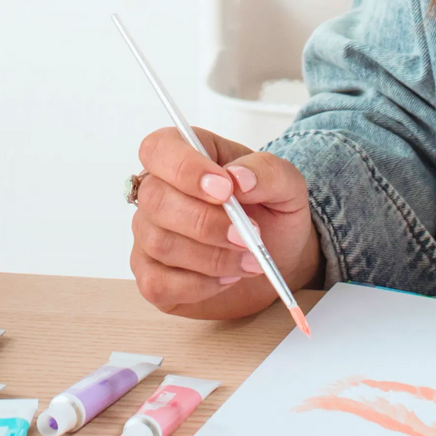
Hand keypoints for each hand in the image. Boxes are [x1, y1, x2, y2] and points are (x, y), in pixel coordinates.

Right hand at [128, 126, 318, 319]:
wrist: (279, 257)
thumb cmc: (272, 213)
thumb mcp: (287, 185)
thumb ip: (267, 172)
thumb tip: (239, 177)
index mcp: (184, 154)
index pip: (158, 149)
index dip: (186, 169)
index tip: (226, 190)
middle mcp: (157, 191)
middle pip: (155, 201)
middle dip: (205, 222)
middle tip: (247, 236)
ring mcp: (148, 235)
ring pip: (160, 243)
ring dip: (212, 257)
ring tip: (249, 259)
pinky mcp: (151, 276)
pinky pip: (157, 283)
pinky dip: (199, 286)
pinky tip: (225, 279)